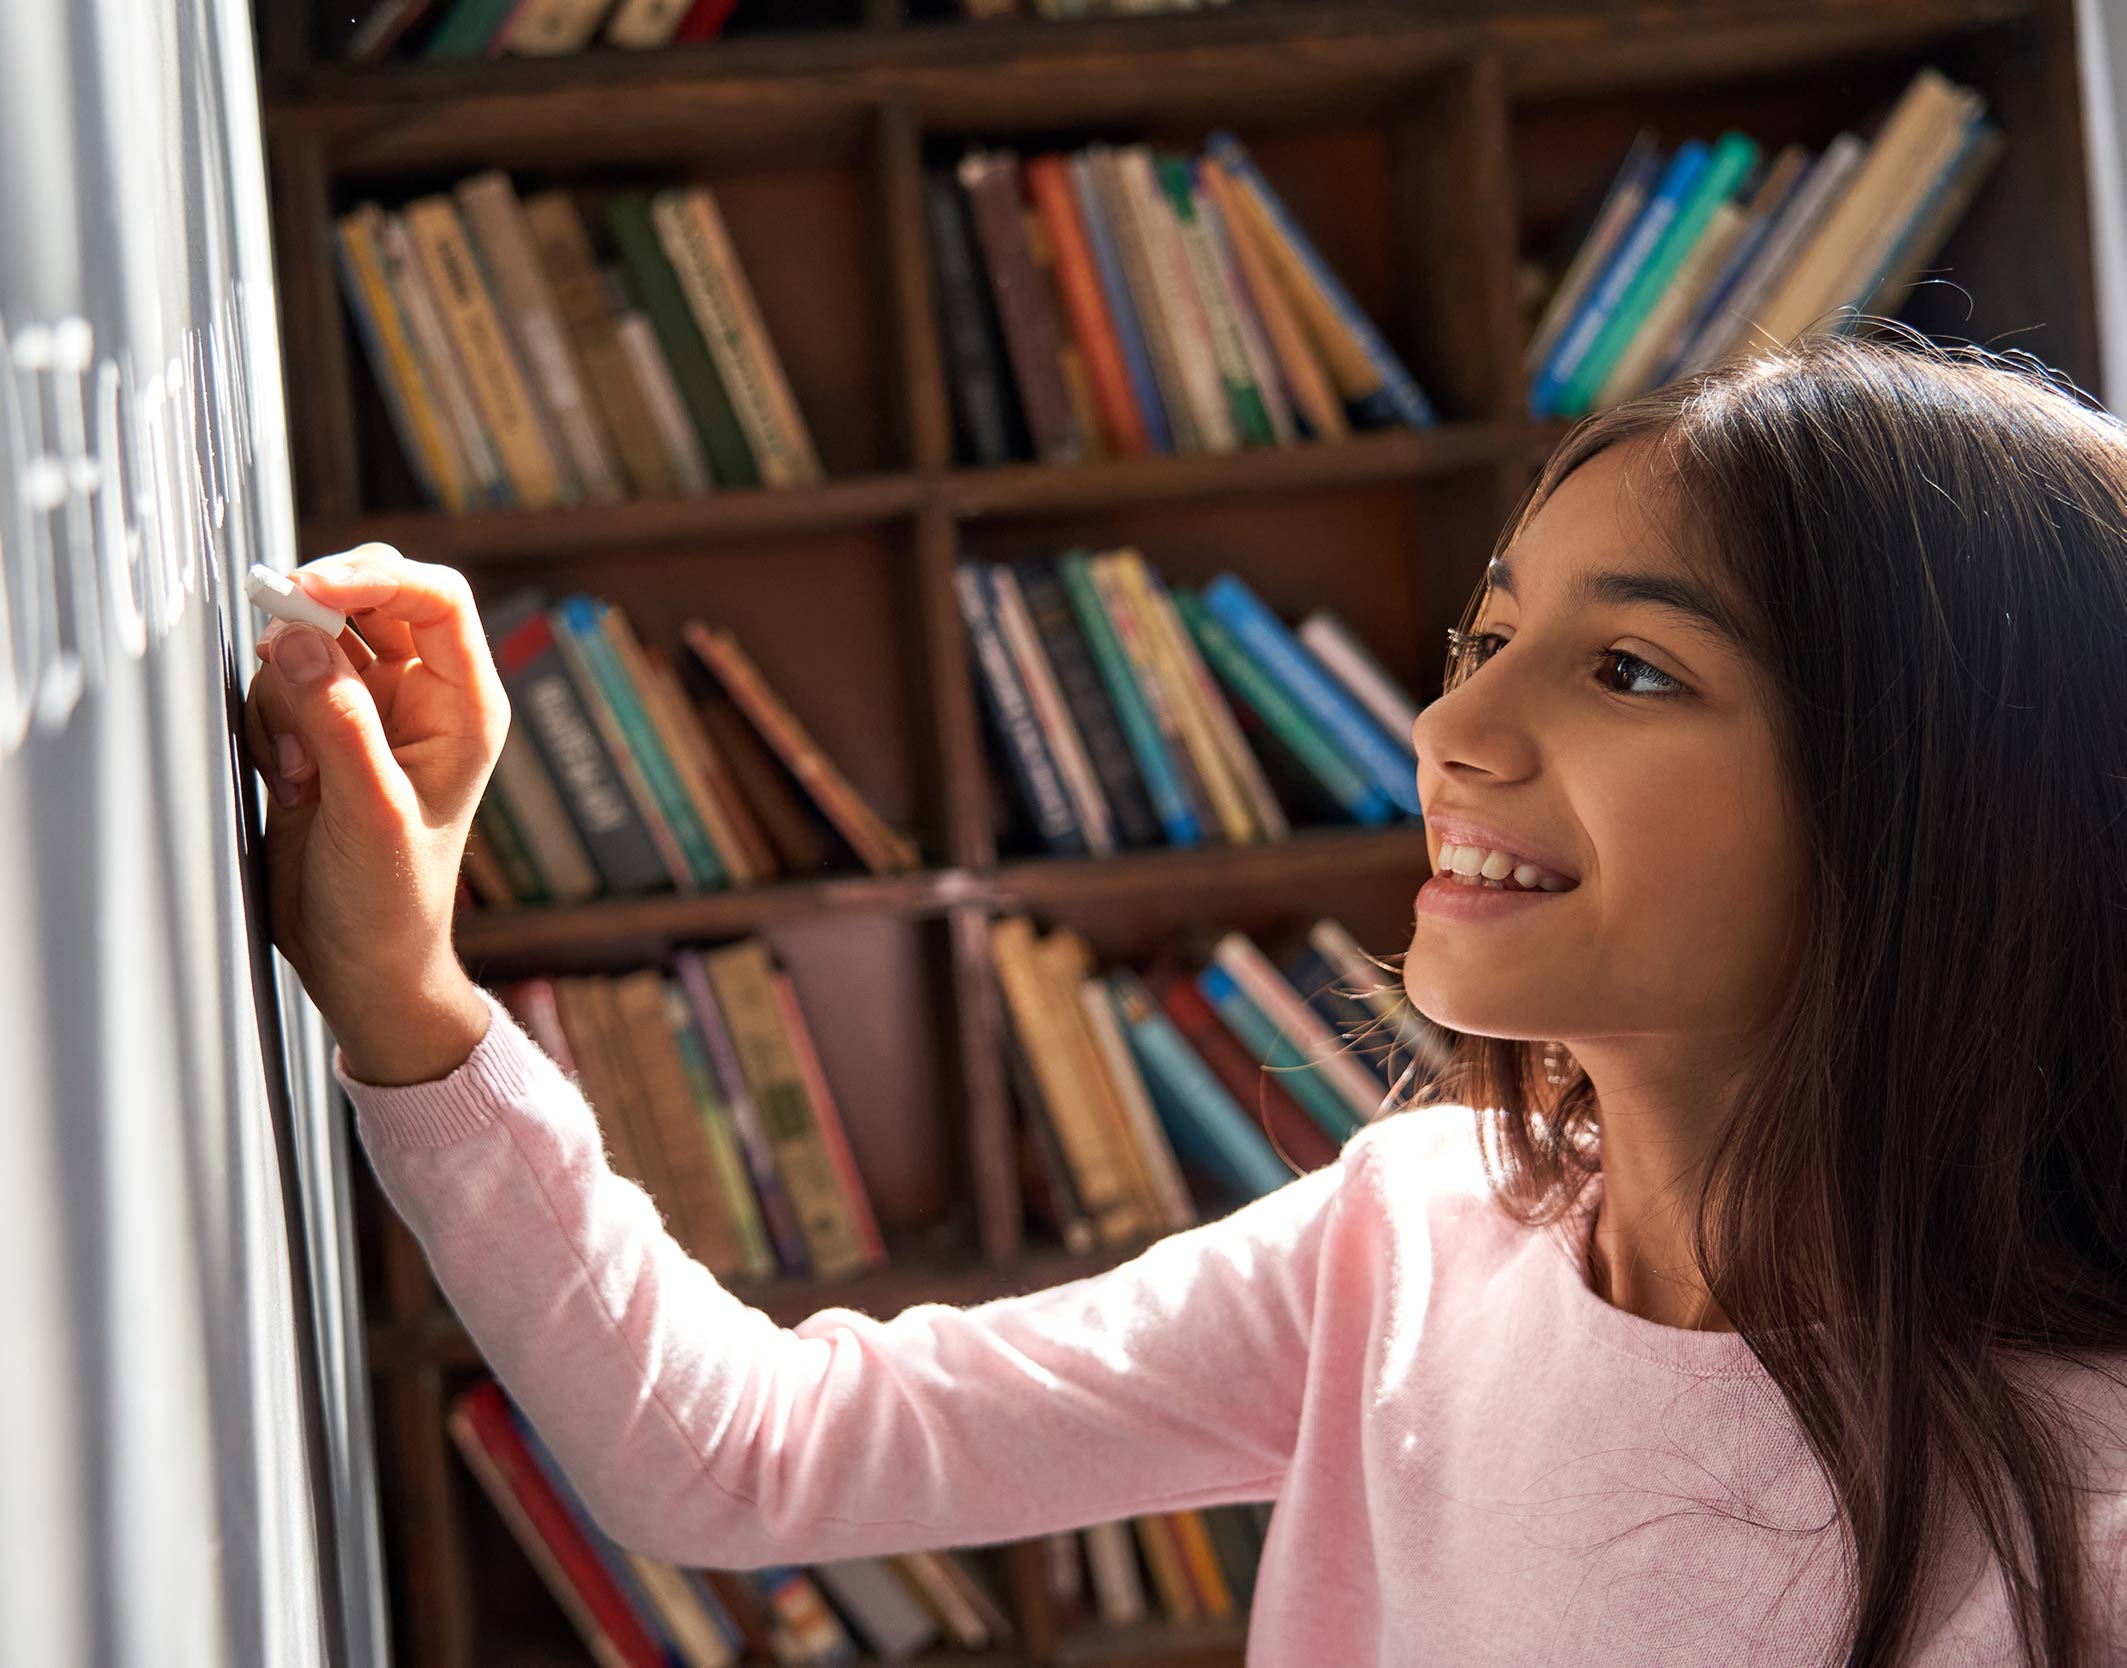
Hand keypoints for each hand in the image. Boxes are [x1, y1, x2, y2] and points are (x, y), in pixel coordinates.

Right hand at [242, 548, 506, 1084]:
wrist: (361, 962)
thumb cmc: (392, 903)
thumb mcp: (370, 815)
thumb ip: (341, 726)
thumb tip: (302, 644)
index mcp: (464, 707)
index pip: (437, 599)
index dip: (373, 578)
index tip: (306, 590)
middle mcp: (423, 696)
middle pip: (371, 598)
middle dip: (315, 617)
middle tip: (277, 656)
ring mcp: (371, 709)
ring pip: (315, 637)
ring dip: (286, 681)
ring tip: (297, 764)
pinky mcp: (323, 728)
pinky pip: (283, 681)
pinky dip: (267, 712)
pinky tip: (284, 772)